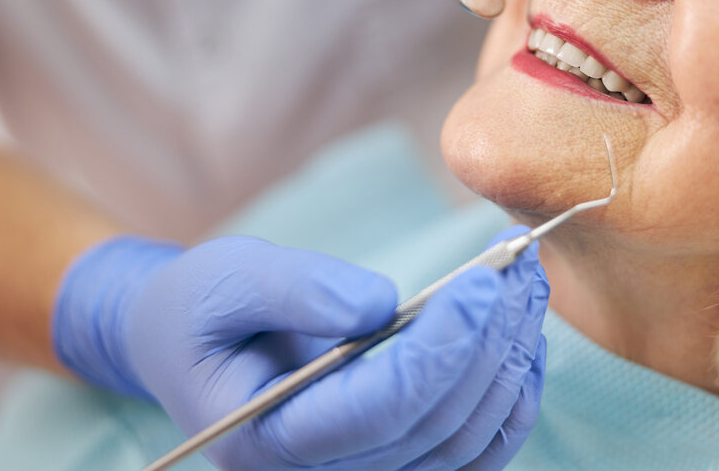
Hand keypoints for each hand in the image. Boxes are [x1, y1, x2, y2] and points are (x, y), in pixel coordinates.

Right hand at [53, 230, 548, 468]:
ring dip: (510, 363)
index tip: (483, 280)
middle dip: (488, 342)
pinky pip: (471, 451)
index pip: (381, 408)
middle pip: (434, 426)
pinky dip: (510, 399)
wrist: (191, 343)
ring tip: (527, 286)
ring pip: (465, 443)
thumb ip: (298, 289)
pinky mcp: (391, 460)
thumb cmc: (200, 308)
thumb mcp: (229, 280)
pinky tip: (522, 339)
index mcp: (268, 435)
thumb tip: (384, 304)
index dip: (442, 345)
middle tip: (518, 266)